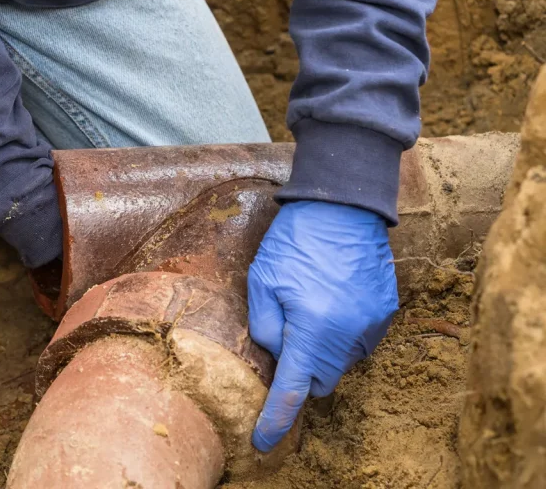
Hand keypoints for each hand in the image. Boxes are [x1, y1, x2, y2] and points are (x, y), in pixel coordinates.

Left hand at [248, 200, 397, 451]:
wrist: (343, 205)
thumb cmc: (295, 240)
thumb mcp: (261, 280)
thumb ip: (264, 326)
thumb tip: (275, 356)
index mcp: (311, 328)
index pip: (292, 390)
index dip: (276, 421)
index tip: (264, 442)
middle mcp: (346, 333)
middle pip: (319, 380)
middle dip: (300, 371)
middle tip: (286, 337)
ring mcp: (370, 324)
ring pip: (340, 362)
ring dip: (322, 350)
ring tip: (310, 308)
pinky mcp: (385, 312)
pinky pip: (360, 341)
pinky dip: (342, 334)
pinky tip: (331, 301)